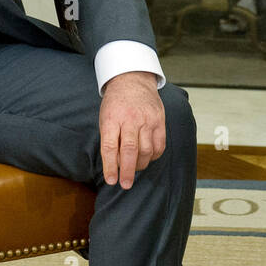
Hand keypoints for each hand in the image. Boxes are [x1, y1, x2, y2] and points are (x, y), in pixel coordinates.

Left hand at [99, 71, 165, 188]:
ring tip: (135, 168)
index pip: (110, 147)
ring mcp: (147, 119)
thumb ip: (109, 139)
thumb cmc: (116, 104)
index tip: (111, 180)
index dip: (110, 166)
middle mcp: (130, 119)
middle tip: (125, 184)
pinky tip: (147, 157)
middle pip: (130, 150)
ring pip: (146, 150)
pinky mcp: (160, 120)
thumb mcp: (105, 117)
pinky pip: (159, 145)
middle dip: (128, 171)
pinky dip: (153, 156)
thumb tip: (114, 165)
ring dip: (140, 164)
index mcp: (112, 119)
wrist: (133, 80)